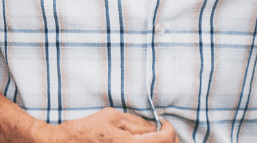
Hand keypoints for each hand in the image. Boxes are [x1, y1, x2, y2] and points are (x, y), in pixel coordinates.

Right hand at [38, 108, 180, 142]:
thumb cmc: (87, 129)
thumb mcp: (112, 117)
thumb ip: (136, 122)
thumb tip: (155, 126)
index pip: (163, 140)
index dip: (169, 130)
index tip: (166, 123)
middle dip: (168, 139)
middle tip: (164, 130)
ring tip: (153, 136)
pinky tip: (142, 142)